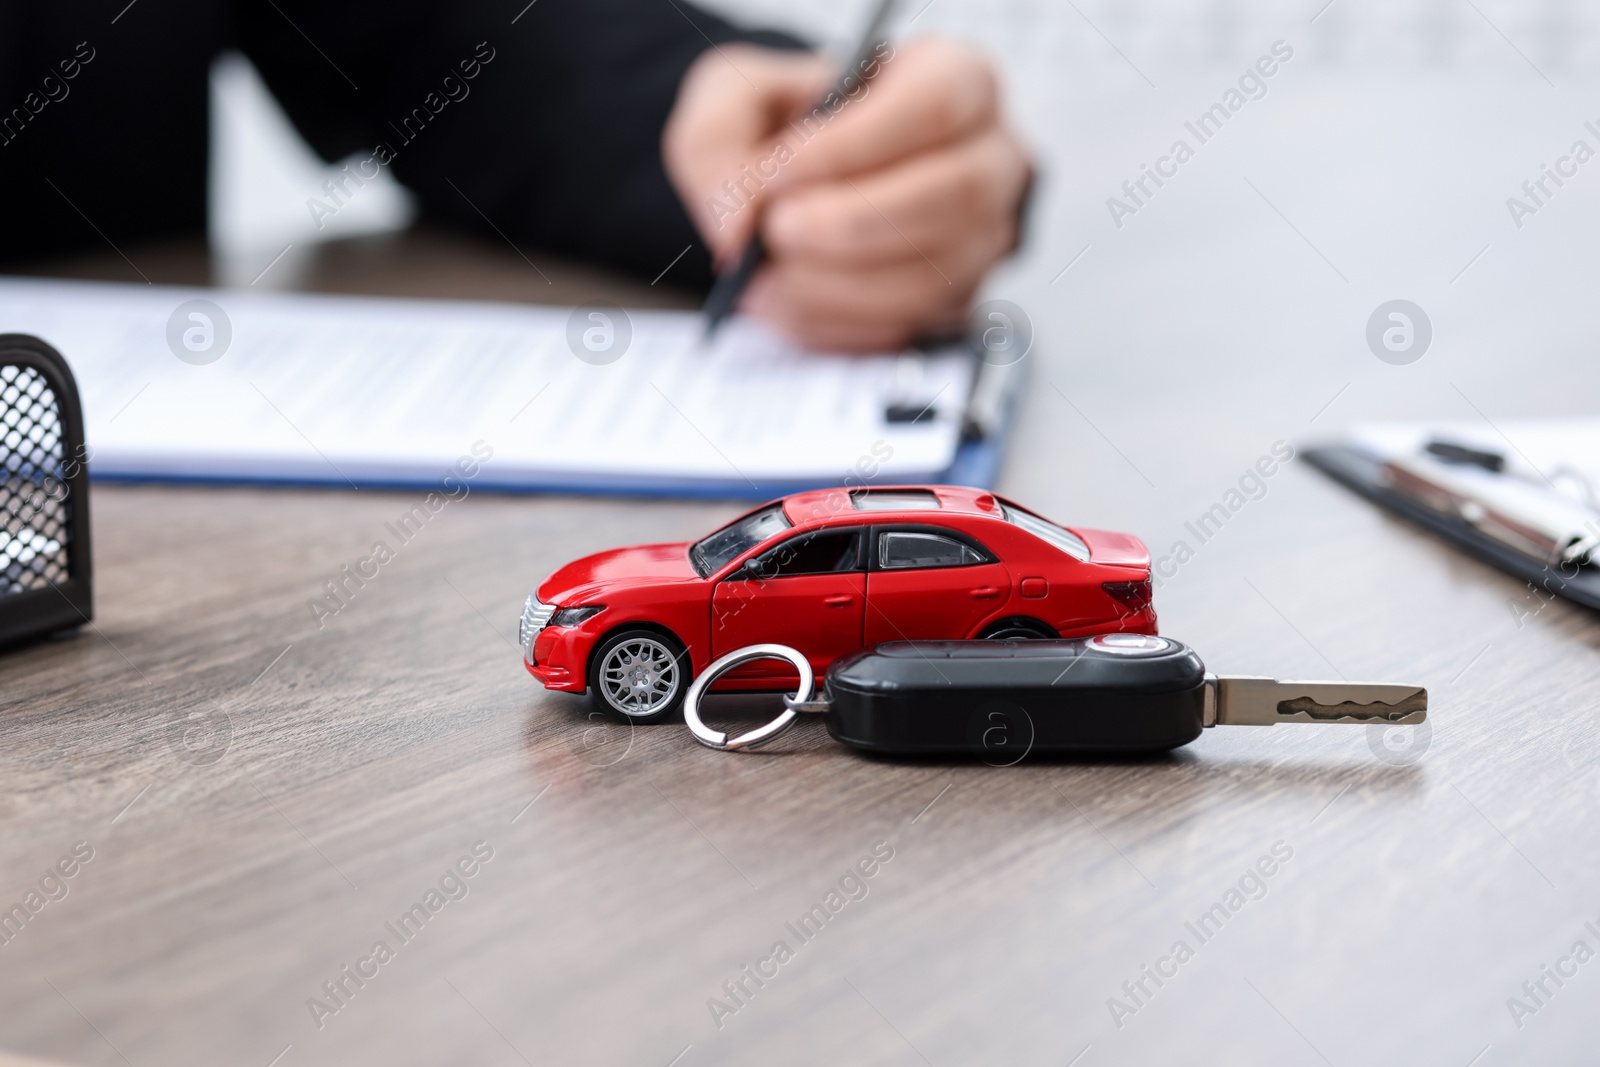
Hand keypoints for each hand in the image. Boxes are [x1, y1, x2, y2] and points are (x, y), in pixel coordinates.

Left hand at [664, 39, 1031, 350]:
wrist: (804, 178)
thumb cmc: (791, 123)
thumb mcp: (737, 96)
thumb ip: (720, 142)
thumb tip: (738, 226)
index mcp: (957, 80)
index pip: (934, 107)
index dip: (853, 147)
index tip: (781, 172)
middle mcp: (989, 161)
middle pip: (954, 196)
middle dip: (851, 225)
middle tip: (775, 230)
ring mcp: (979, 241)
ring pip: (931, 277)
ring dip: (833, 286)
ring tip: (760, 275)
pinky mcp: (952, 304)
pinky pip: (903, 328)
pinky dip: (830, 324)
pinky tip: (779, 301)